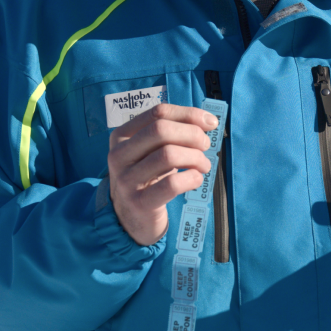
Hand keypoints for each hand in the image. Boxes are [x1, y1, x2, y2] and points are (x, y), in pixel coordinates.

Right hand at [107, 103, 216, 245]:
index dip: (189, 114)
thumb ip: (173, 133)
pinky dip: (192, 178)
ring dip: (195, 157)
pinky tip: (196, 179)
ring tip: (203, 165)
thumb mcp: (151, 151)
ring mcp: (127, 179)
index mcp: (122, 136)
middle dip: (192, 134)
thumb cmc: (148, 177)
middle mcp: (119, 155)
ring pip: (168, 155)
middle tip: (205, 145)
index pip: (158, 113)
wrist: (130, 217)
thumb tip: (207, 121)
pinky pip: (172, 184)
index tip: (210, 123)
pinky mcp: (139, 202)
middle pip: (161, 130)